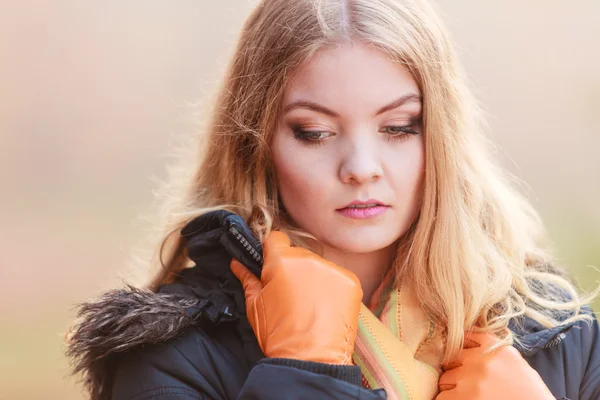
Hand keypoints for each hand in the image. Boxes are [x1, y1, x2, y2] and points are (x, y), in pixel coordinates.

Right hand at [231, 231, 362, 364]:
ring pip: (318, 266)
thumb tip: (237, 263)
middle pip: (298, 254)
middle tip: (289, 294)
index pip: (276, 239)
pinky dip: (332, 288)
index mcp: (282, 261)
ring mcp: (332, 270)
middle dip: (292, 269)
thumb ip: (247, 279)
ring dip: (313, 278)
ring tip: (309, 306)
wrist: (310, 361)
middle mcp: (309, 259)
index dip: (272, 252)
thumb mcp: (255, 306)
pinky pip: (337, 277)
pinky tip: (325, 308)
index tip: (271, 267)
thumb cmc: (277, 335)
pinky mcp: (351, 282)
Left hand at [437, 332, 553, 399]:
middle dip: (456, 371)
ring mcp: (472, 379)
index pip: (469, 335)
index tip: (459, 355)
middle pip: (452, 359)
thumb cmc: (530, 396)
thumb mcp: (518, 367)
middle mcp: (484, 361)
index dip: (462, 347)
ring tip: (466, 397)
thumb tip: (469, 350)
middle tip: (467, 384)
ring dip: (451, 389)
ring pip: (444, 379)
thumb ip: (495, 355)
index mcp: (500, 350)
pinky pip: (442, 398)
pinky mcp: (464, 398)